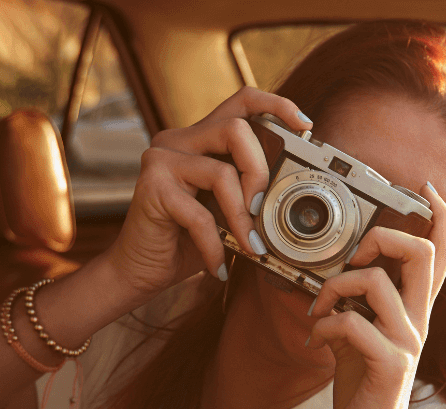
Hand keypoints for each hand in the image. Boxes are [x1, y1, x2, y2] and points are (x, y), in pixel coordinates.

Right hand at [100, 87, 311, 298]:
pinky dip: (216, 246)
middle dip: (260, 173)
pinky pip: (200, 214)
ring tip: (249, 247)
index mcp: (200, 138)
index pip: (241, 101)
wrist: (141, 270)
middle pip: (236, 130)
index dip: (275, 105)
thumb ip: (250, 192)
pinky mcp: (152, 186)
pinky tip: (219, 265)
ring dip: (242, 218)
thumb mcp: (227, 211)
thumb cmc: (187, 240)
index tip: (304, 124)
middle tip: (263, 210)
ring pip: (223, 172)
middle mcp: (179, 140)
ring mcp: (162, 159)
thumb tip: (292, 192)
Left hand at [305, 184, 445, 408]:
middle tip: (356, 255)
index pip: (441, 254)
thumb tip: (337, 271)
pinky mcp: (387, 365)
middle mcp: (419, 322)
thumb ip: (358, 302)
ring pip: (377, 283)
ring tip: (319, 307)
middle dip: (383, 238)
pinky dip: (323, 325)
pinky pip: (352, 324)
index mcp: (415, 310)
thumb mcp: (359, 333)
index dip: (439, 216)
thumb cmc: (359, 386)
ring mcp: (407, 343)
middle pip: (423, 254)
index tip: (424, 189)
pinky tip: (314, 338)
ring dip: (335, 286)